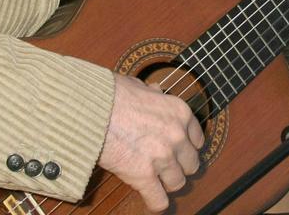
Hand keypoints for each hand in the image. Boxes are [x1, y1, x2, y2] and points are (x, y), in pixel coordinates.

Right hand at [99, 73, 203, 211]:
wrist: (91, 108)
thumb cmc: (110, 94)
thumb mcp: (139, 85)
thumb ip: (152, 93)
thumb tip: (154, 92)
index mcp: (180, 112)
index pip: (197, 140)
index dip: (185, 147)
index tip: (176, 151)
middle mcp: (177, 135)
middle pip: (191, 164)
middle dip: (178, 166)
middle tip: (165, 166)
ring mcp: (163, 157)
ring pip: (178, 183)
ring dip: (166, 183)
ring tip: (155, 180)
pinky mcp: (144, 175)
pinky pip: (159, 201)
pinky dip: (155, 202)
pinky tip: (150, 198)